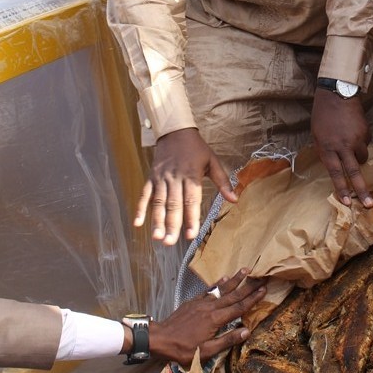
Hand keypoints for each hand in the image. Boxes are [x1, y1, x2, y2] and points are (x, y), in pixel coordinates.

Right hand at [135, 127, 237, 245]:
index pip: (191, 200)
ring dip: (156, 220)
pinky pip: (145, 194)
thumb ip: (223, 181)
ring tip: (157, 237)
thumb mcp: (213, 161)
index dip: (191, 218)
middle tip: (170, 242)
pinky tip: (137, 223)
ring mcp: (161, 178)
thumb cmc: (197, 148)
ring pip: (158, 202)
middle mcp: (175, 178)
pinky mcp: (151, 178)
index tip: (191, 235)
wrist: (175, 131)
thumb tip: (235, 199)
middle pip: (173, 204)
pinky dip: (140, 208)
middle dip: (171, 224)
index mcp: (192, 175)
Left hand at [148, 269, 266, 366]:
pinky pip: (208, 290)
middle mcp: (211, 307)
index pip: (239, 307)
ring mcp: (201, 302)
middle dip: (248, 286)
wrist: (160, 338)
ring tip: (245, 270)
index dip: (253, 298)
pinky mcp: (193, 301)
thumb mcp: (206, 351)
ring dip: (235, 279)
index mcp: (216, 319)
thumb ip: (227, 340)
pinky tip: (224, 278)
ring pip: (222, 289)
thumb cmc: (183, 349)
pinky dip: (218, 283)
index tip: (264, 289)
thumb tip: (247, 331)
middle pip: (233, 295)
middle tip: (261, 276)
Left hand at [311, 89, 372, 206]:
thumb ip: (325, 152)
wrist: (337, 93)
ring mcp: (357, 139)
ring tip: (350, 145)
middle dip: (362, 190)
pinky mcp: (366, 132)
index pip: (335, 173)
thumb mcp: (316, 135)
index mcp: (327, 148)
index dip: (342, 189)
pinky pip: (366, 143)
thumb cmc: (322, 115)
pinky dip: (361, 142)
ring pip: (362, 157)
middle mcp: (343, 146)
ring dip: (358, 157)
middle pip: (354, 172)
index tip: (348, 203)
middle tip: (369, 205)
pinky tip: (353, 130)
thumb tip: (335, 166)